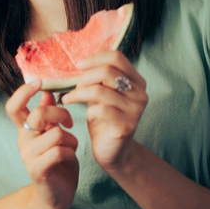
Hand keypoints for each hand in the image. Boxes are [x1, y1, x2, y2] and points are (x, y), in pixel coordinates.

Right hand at [5, 80, 79, 208]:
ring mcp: (28, 156)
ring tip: (71, 148)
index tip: (39, 83)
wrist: (55, 197)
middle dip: (61, 114)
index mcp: (25, 129)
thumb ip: (49, 116)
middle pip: (38, 115)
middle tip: (70, 123)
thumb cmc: (57, 162)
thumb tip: (46, 93)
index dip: (23, 91)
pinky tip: (70, 158)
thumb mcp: (54, 135)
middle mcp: (23, 140)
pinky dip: (70, 152)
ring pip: (56, 134)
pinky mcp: (38, 170)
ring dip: (70, 140)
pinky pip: (59, 151)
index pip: (14, 106)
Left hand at [59, 51, 147, 173]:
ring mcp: (135, 110)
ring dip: (79, 93)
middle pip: (106, 71)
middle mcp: (140, 93)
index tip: (79, 65)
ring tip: (69, 99)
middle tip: (74, 88)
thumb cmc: (105, 119)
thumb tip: (82, 62)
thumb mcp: (103, 93)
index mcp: (137, 81)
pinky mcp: (127, 125)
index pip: (116, 57)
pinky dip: (87, 111)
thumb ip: (100, 77)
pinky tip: (84, 115)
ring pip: (99, 90)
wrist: (113, 151)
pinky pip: (100, 110)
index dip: (94, 58)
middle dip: (84, 78)